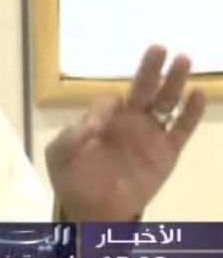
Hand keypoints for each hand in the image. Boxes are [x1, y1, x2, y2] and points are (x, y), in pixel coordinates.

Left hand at [45, 45, 205, 220]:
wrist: (93, 210)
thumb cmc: (73, 178)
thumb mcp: (60, 153)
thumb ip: (72, 135)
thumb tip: (94, 122)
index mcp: (102, 119)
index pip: (110, 101)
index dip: (107, 108)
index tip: (101, 124)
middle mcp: (129, 121)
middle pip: (143, 89)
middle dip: (150, 69)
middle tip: (159, 48)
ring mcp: (149, 135)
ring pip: (165, 102)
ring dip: (174, 82)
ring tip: (183, 60)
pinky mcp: (166, 153)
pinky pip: (181, 130)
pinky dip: (191, 112)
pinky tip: (198, 94)